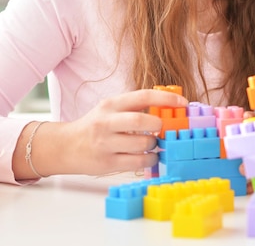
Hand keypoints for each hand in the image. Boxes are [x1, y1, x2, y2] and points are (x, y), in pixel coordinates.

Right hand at [61, 89, 187, 175]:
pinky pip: (138, 162)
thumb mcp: (111, 109)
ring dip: (155, 145)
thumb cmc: (96, 126)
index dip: (166, 99)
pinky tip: (148, 156)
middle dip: (159, 125)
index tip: (183, 103)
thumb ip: (136, 107)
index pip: (143, 96)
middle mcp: (107, 122)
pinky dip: (150, 159)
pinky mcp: (107, 163)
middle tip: (162, 128)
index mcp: (111, 104)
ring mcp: (106, 144)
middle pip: (141, 121)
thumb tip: (170, 107)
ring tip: (152, 144)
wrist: (66, 146)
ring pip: (143, 144)